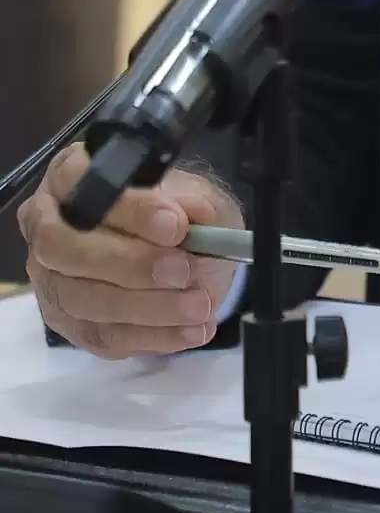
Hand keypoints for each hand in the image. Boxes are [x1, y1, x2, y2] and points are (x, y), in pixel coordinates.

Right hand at [18, 143, 244, 358]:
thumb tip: (192, 214)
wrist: (181, 249)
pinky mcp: (66, 322)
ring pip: (84, 299)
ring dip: (148, 307)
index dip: (128, 209)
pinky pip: (102, 337)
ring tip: (199, 306)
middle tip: (185, 271)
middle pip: (66, 248)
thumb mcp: (193, 194)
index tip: (176, 226)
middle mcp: (47, 225)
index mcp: (71, 175)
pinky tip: (190, 331)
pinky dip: (151, 336)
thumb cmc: (176, 209)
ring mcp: (50, 278)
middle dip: (130, 264)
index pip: (80, 184)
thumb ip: (191, 201)